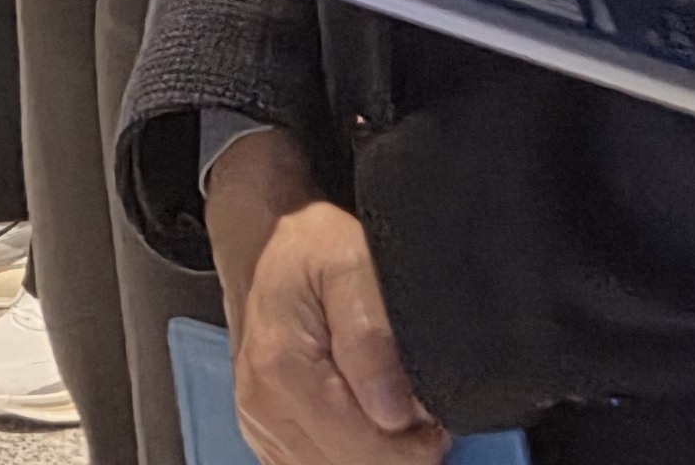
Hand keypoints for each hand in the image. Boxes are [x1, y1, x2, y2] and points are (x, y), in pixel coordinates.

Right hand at [225, 187, 445, 464]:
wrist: (269, 251)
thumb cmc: (311, 251)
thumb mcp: (352, 265)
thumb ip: (372, 336)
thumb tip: (395, 412)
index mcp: (281, 367)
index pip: (364, 448)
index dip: (414, 444)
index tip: (434, 417)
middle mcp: (262, 406)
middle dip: (398, 451)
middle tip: (421, 415)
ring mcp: (260, 427)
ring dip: (375, 454)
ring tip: (393, 413)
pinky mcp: (267, 437)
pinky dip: (350, 453)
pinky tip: (366, 425)